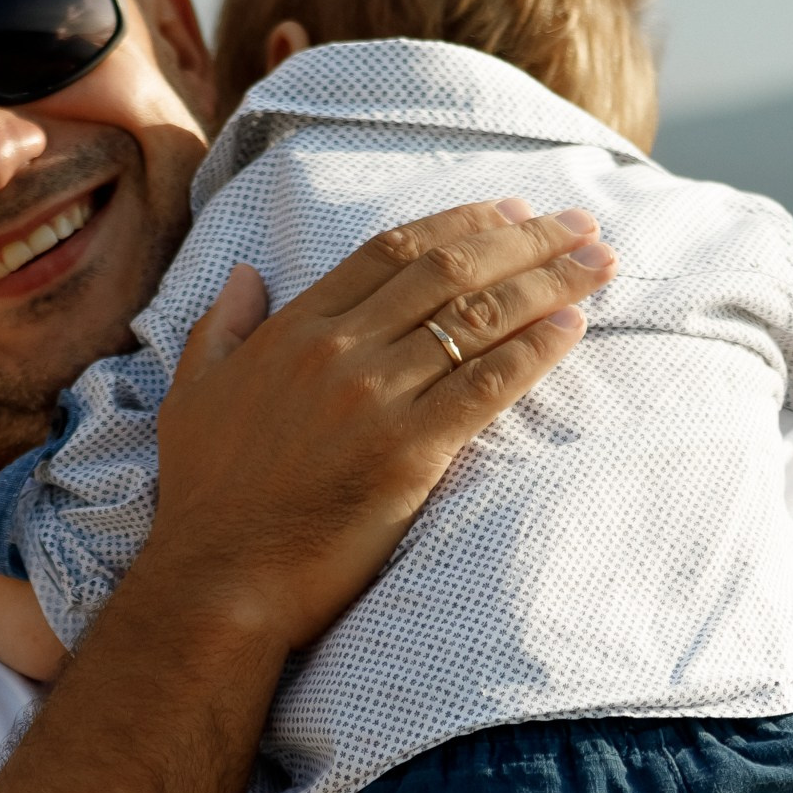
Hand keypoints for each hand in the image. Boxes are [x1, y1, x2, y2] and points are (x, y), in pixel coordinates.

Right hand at [142, 201, 613, 655]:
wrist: (217, 581)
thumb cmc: (205, 500)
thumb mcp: (193, 395)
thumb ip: (222, 327)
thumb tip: (246, 275)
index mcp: (294, 328)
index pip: (392, 251)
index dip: (461, 224)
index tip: (512, 210)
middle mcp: (339, 350)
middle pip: (448, 271)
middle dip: (524, 240)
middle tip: (581, 226)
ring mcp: (374, 398)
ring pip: (477, 319)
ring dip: (548, 283)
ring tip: (599, 263)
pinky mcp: (408, 453)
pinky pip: (488, 385)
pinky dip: (536, 349)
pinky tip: (575, 326)